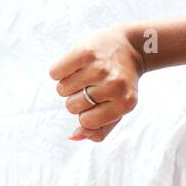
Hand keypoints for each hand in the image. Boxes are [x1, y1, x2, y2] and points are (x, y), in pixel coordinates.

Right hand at [48, 25, 144, 141]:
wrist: (129, 48)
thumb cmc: (119, 86)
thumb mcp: (116, 110)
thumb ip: (98, 130)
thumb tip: (73, 137)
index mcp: (125, 104)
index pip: (86, 122)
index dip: (86, 114)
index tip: (97, 103)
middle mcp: (115, 86)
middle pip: (72, 106)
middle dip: (76, 98)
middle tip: (92, 86)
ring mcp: (100, 68)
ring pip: (62, 90)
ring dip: (68, 85)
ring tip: (85, 75)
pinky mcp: (85, 51)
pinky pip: (55, 73)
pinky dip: (60, 71)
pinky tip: (76, 66)